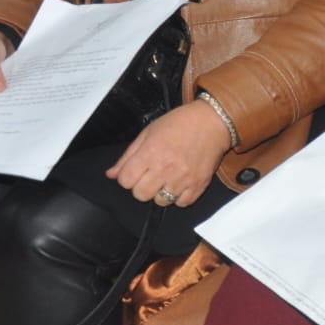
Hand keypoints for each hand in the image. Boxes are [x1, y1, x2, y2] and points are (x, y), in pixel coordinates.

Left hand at [106, 100, 229, 205]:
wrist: (213, 121)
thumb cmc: (181, 123)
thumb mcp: (149, 132)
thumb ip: (128, 155)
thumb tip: (111, 174)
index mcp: (150, 152)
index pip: (125, 181)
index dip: (128, 177)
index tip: (135, 171)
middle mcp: (166, 167)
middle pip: (140, 194)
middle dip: (142, 186)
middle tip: (151, 175)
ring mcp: (183, 178)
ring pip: (161, 201)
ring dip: (161, 192)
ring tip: (168, 178)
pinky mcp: (199, 184)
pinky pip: (182, 203)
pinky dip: (180, 196)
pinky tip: (181, 183)